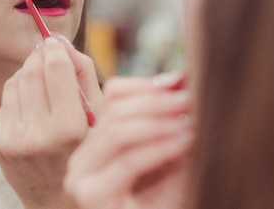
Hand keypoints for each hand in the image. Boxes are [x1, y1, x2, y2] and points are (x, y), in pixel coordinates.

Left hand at [0, 35, 102, 208]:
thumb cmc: (87, 151)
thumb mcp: (100, 115)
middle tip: (50, 54)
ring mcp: (14, 140)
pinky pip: (6, 100)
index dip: (56, 48)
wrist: (57, 198)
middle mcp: (38, 135)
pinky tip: (33, 104)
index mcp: (69, 128)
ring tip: (43, 81)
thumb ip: (84, 74)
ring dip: (28, 72)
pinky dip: (19, 92)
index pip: (55, 69)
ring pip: (15, 81)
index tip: (57, 42)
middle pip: (31, 71)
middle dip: (40, 56)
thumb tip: (61, 43)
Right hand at [64, 73, 192, 208]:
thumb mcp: (169, 159)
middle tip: (192, 99)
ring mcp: (82, 178)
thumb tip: (183, 78)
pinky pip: (127, 160)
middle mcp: (83, 158)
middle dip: (158, 100)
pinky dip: (160, 146)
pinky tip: (185, 142)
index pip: (113, 95)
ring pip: (118, 130)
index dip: (148, 84)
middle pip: (115, 109)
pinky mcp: (91, 197)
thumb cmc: (163, 208)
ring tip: (191, 118)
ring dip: (160, 120)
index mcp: (98, 144)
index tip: (182, 82)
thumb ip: (172, 124)